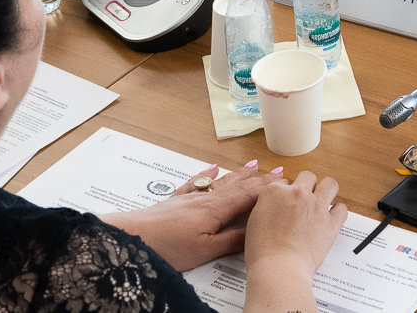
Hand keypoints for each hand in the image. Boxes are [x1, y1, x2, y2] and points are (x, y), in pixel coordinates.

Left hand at [108, 161, 283, 269]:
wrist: (130, 238)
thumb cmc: (166, 248)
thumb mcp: (204, 251)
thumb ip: (232, 241)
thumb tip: (258, 232)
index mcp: (216, 210)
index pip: (249, 196)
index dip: (268, 189)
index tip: (286, 182)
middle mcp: (206, 199)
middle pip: (238, 185)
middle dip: (259, 178)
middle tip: (278, 171)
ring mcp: (190, 198)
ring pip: (220, 182)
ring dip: (239, 174)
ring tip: (253, 165)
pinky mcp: (175, 201)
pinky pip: (196, 183)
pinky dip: (206, 175)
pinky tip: (211, 169)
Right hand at [243, 169, 345, 287]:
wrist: (278, 269)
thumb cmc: (262, 253)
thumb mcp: (253, 223)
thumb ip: (266, 207)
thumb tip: (273, 206)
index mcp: (274, 192)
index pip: (284, 182)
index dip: (286, 193)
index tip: (287, 202)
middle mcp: (297, 194)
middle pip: (308, 177)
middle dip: (307, 186)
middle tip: (305, 200)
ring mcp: (316, 206)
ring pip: (329, 184)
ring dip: (327, 192)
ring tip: (322, 202)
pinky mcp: (331, 222)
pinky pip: (342, 208)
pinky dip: (338, 213)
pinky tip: (331, 219)